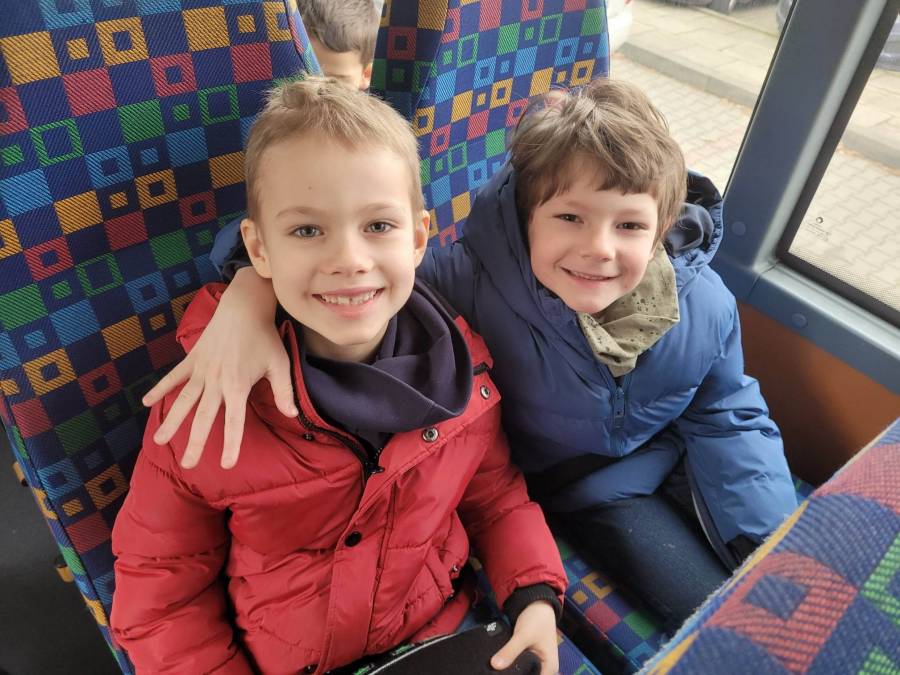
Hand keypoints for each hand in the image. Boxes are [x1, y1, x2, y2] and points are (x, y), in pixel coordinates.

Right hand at [143, 268, 295, 468]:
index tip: (226, 465)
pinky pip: (174, 376)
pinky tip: (147, 402)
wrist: (244, 307)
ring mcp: (201, 370)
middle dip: (195, 443)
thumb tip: (292, 416)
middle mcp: (216, 381)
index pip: (234, 422)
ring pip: (183, 401)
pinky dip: (160, 388)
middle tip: (188, 465)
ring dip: (171, 421)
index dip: (231, 444)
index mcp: (238, 386)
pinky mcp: (192, 359)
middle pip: (203, 418)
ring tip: (159, 441)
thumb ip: (284, 392)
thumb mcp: (280, 364)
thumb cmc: (265, 337)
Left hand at [491, 601, 558, 674]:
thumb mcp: (523, 635)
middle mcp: (544, 669)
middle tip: (498, 672)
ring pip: (522, 672)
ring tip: (498, 671)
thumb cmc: (536, 620)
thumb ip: (510, 651)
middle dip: (514, 674)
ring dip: (512, 671)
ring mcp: (536, 663)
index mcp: (549, 668)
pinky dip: (511, 666)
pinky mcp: (528, 657)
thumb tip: (494, 666)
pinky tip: (501, 666)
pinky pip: (519, 666)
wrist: (535, 602)